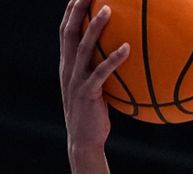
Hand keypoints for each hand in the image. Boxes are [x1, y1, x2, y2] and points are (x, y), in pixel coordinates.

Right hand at [59, 0, 129, 148]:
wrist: (83, 140)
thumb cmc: (93, 116)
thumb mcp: (94, 90)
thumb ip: (100, 72)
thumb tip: (121, 59)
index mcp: (67, 66)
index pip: (65, 31)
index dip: (71, 11)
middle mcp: (68, 69)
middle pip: (69, 31)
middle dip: (77, 9)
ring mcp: (76, 80)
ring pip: (84, 47)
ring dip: (95, 27)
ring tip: (108, 9)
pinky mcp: (88, 93)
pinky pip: (101, 72)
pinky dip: (114, 59)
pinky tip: (127, 48)